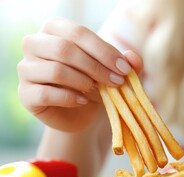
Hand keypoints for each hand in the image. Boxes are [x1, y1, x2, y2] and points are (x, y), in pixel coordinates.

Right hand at [18, 18, 142, 131]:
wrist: (82, 113)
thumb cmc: (97, 84)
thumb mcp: (115, 72)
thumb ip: (127, 63)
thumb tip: (132, 57)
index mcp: (55, 29)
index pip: (78, 33)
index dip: (104, 51)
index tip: (124, 70)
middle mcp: (35, 44)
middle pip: (64, 49)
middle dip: (96, 68)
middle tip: (117, 82)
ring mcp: (26, 69)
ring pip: (55, 70)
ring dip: (83, 82)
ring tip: (98, 92)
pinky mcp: (25, 94)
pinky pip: (46, 93)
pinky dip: (70, 98)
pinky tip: (83, 101)